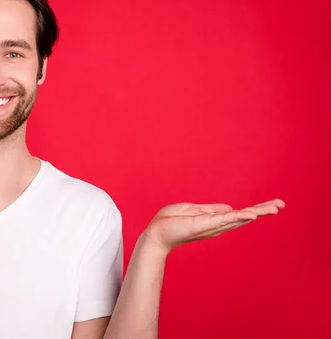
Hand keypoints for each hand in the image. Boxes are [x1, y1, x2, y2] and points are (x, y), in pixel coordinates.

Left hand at [143, 199, 285, 253]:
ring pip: (239, 218)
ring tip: (275, 207)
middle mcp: (217, 225)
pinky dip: (239, 217)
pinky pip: (224, 220)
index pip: (239, 214)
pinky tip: (252, 214)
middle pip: (244, 217)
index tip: (273, 204)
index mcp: (215, 220)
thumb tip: (229, 208)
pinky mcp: (205, 225)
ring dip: (257, 212)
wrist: (156, 233)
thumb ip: (211, 209)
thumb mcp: (193, 210)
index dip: (255, 209)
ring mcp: (212, 226)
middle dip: (263, 210)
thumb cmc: (170, 222)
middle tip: (282, 204)